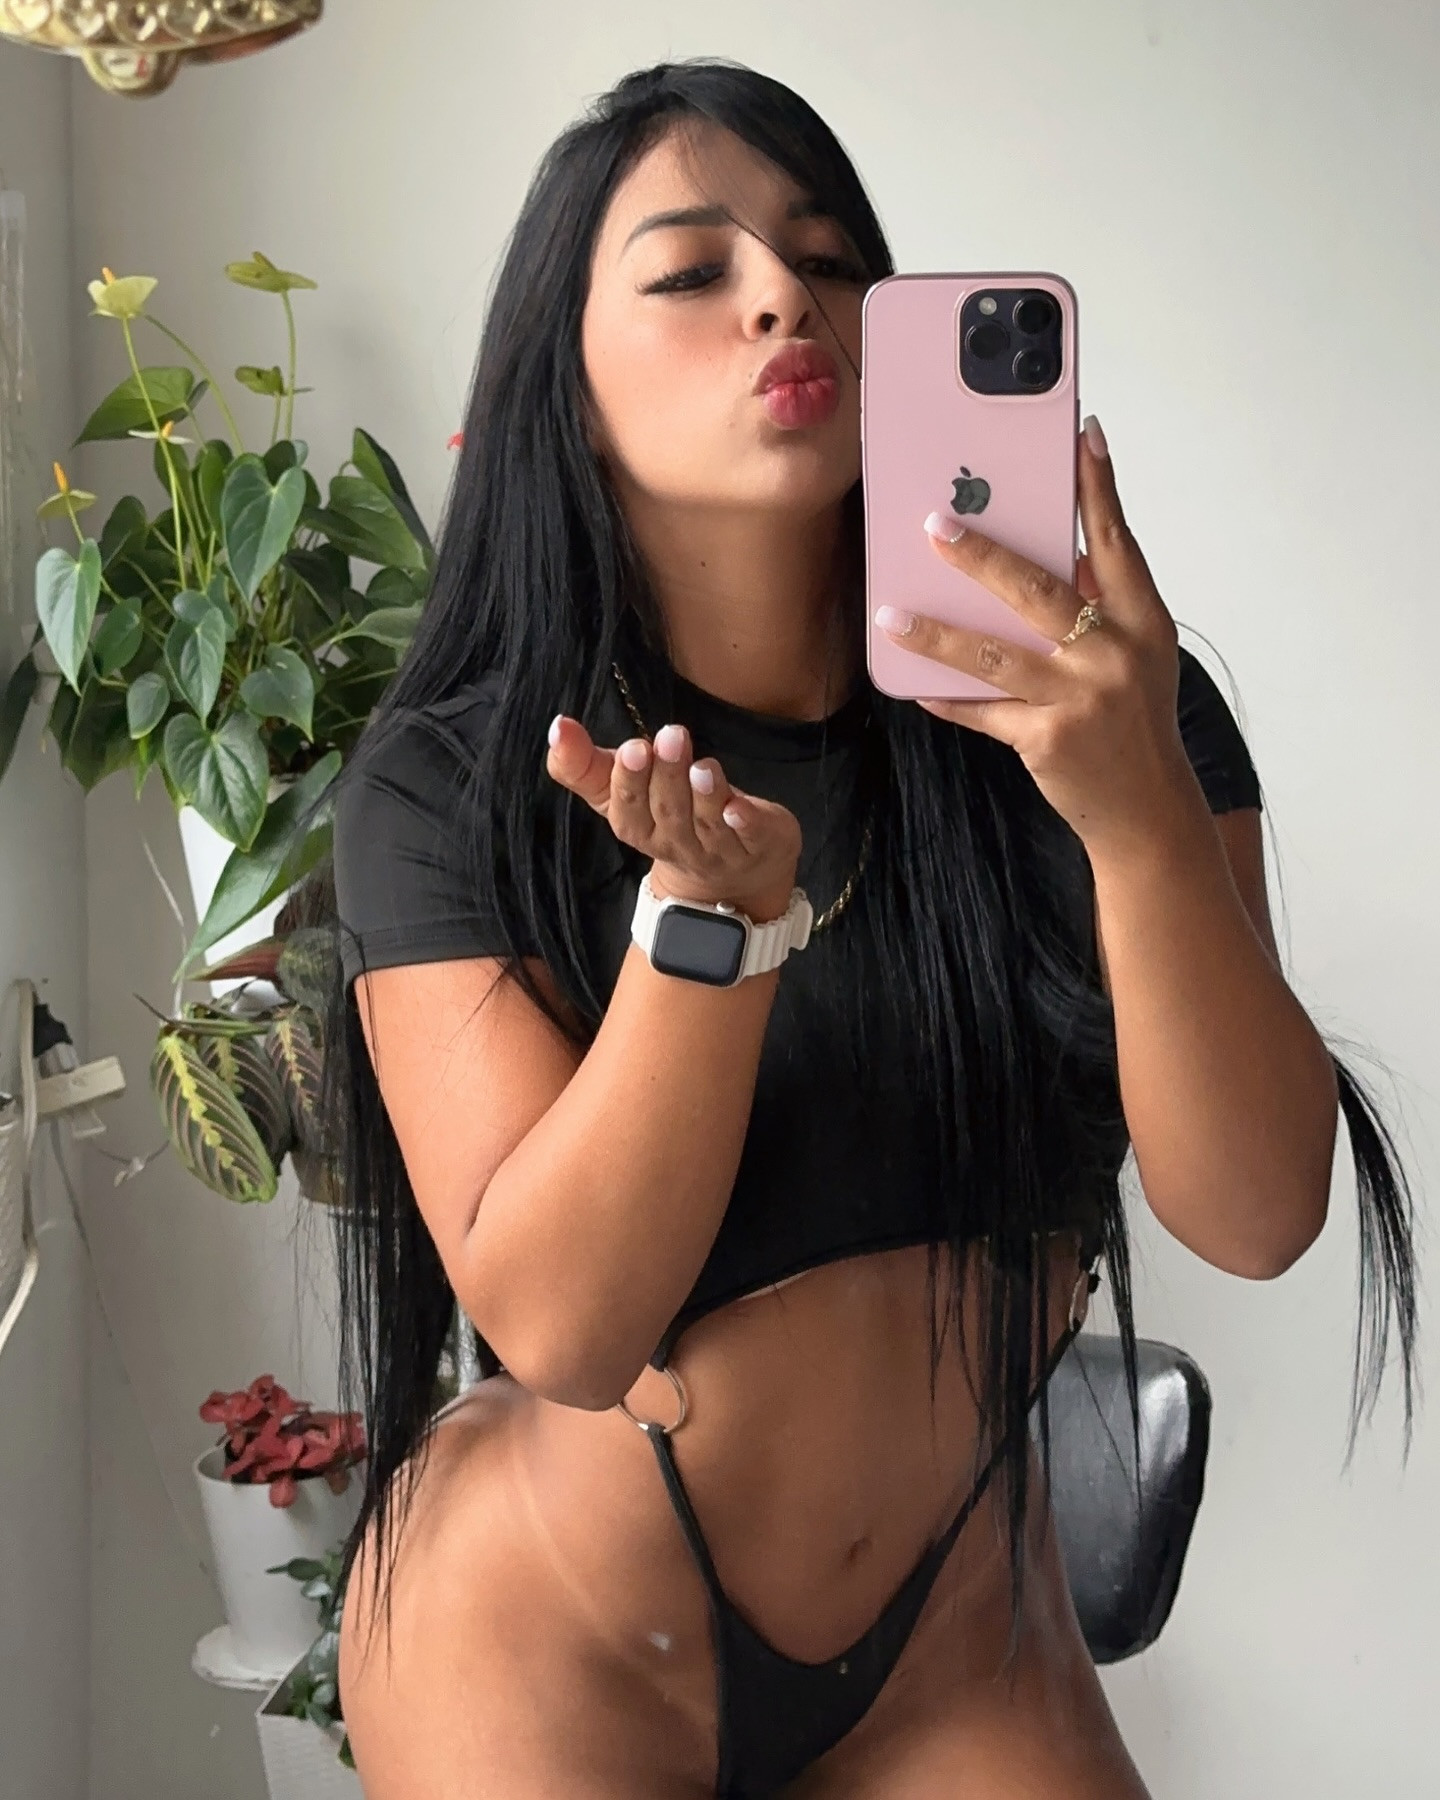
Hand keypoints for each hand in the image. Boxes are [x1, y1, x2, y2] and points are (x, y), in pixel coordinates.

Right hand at [545, 716, 801, 920]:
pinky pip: (750, 837)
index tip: (633, 747)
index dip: (629, 782)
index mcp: (639, 829)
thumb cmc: (670, 817)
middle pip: (668, 813)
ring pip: (707, 825)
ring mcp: (718, 849)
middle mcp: (676, 844)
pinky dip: (745, 822)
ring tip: (703, 766)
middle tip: (670, 735)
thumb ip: (585, 765)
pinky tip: (739, 806)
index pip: (628, 811)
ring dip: (703, 795)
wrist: (732, 873)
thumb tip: (557, 726)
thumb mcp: (622, 793)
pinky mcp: (758, 844)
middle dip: (666, 776)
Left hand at [871, 416, 1199, 860]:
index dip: (1098, 489)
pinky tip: (912, 686)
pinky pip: (983, 711)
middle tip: (936, 526)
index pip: (1116, 543)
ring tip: (891, 615)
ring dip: (936, 633)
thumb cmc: (1134, 724)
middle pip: (1038, 591)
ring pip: (994, 654)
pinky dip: (946, 698)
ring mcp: (1081, 698)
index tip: (1081, 437)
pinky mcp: (1048, 739)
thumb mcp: (1136, 657)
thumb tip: (1045, 557)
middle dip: (983, 556)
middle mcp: (1115, 654)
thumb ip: (1098, 608)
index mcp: (1143, 622)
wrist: (1149, 811)